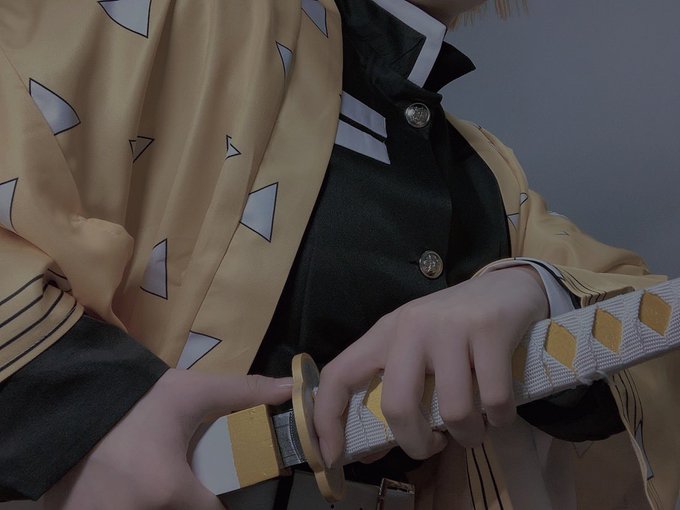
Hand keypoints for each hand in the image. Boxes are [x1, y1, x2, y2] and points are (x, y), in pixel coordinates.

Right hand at [44, 369, 291, 509]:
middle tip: (169, 473)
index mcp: (169, 488)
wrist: (71, 398)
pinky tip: (119, 486)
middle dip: (179, 498)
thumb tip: (289, 388)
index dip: (216, 500)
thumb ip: (243, 392)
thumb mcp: (191, 392)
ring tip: (145, 477)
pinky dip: (119, 503)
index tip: (211, 487)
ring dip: (149, 499)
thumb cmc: (136, 399)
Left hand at [314, 266, 548, 466]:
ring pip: (453, 411)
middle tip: (434, 446)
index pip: (338, 375)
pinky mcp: (490, 329)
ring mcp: (451, 326)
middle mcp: (412, 326)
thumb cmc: (457, 325)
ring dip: (468, 435)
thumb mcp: (417, 349)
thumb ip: (394, 391)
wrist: (509, 286)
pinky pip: (494, 400)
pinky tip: (500, 411)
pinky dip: (500, 419)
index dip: (327, 420)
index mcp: (386, 333)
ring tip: (475, 426)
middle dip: (416, 444)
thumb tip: (370, 452)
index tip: (331, 458)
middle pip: (397, 406)